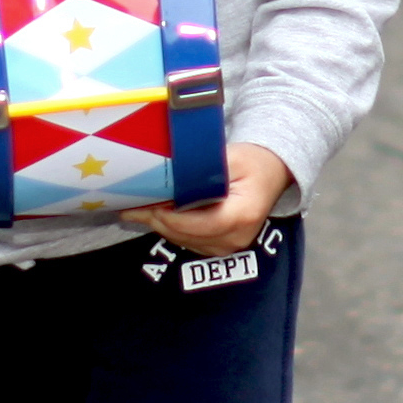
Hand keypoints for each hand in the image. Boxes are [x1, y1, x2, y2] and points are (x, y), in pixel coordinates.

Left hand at [124, 141, 292, 253]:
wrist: (270, 172)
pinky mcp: (222, 246)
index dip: (173, 218)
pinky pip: (190, 241)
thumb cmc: (251, 161)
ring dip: (160, 226)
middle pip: (189, 236)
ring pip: (185, 241)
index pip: (202, 224)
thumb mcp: (230, 157)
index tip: (151, 204)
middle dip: (158, 221)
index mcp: (242, 214)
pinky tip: (153, 215)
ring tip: (136, 210)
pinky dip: (171, 229)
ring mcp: (231, 245)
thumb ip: (202, 170)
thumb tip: (170, 176)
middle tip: (132, 206)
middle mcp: (238, 236)